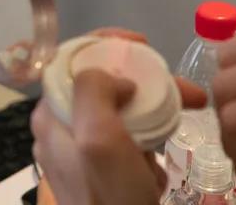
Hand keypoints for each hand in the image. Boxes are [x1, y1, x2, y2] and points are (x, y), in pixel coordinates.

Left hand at [31, 27, 206, 204]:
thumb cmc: (112, 197)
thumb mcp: (98, 136)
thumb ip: (93, 90)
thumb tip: (113, 76)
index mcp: (50, 116)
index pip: (72, 61)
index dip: (106, 45)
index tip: (143, 46)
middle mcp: (60, 131)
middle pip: (101, 84)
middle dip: (144, 81)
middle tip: (185, 90)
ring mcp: (80, 155)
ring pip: (118, 112)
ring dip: (154, 111)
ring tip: (185, 120)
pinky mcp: (102, 175)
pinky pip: (127, 143)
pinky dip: (150, 143)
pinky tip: (163, 162)